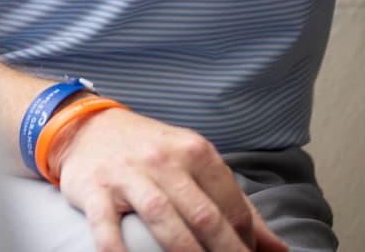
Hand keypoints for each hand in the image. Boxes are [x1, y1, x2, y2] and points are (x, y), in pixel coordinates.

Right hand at [48, 105, 288, 251]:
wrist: (86, 126)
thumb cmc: (148, 151)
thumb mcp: (194, 163)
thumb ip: (235, 204)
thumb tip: (279, 250)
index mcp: (195, 151)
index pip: (231, 205)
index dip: (245, 241)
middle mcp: (164, 160)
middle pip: (204, 215)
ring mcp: (128, 175)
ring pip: (164, 219)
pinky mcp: (96, 190)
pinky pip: (108, 227)